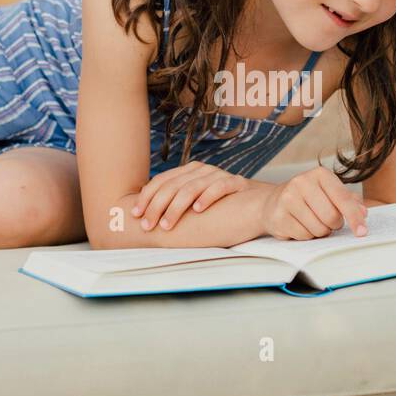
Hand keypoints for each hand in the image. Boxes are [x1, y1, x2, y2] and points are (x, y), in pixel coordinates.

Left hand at [132, 161, 251, 231]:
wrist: (259, 202)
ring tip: (166, 225)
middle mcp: (201, 170)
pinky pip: (218, 187)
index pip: (162, 181)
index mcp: (189, 172)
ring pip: (191, 187)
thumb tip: (146, 216)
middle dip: (156, 206)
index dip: (147, 197)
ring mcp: (218, 175)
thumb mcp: (196, 202)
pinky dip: (206, 198)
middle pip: (172, 186)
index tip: (136, 215)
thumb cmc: (222, 207)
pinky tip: (197, 210)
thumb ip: (177, 203)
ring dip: (176, 208)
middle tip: (147, 225)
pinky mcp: (236, 183)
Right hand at [259, 164, 366, 240]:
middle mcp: (302, 182)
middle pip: (331, 217)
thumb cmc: (308, 198)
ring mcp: (288, 199)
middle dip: (334, 225)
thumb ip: (349, 201)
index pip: (343, 199)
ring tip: (313, 222)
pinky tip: (300, 225)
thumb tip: (363, 213)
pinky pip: (303, 236)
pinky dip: (307, 236)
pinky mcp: (279, 216)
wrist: (273, 202)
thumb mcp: (330, 193)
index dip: (355, 218)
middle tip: (329, 222)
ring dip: (321, 232)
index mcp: (320, 174)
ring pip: (318, 229)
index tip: (362, 232)